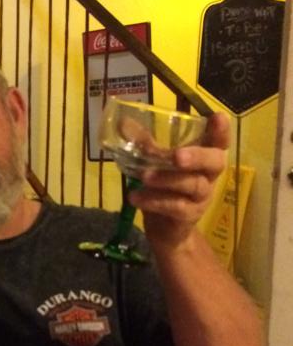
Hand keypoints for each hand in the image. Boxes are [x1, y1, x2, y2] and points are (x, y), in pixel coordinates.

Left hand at [128, 112, 227, 250]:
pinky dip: (154, 201)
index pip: (219, 141)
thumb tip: (123, 122)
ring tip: (143, 176)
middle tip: (177, 156)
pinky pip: (175, 207)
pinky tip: (135, 197)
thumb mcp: (156, 163)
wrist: (166, 229)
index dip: (221, 130)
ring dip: (167, 179)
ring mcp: (202, 197)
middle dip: (197, 156)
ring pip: (192, 185)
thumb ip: (145, 144)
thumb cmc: (165, 187)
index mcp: (204, 157)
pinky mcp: (190, 216)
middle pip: (215, 162)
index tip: (218, 116)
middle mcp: (209, 175)